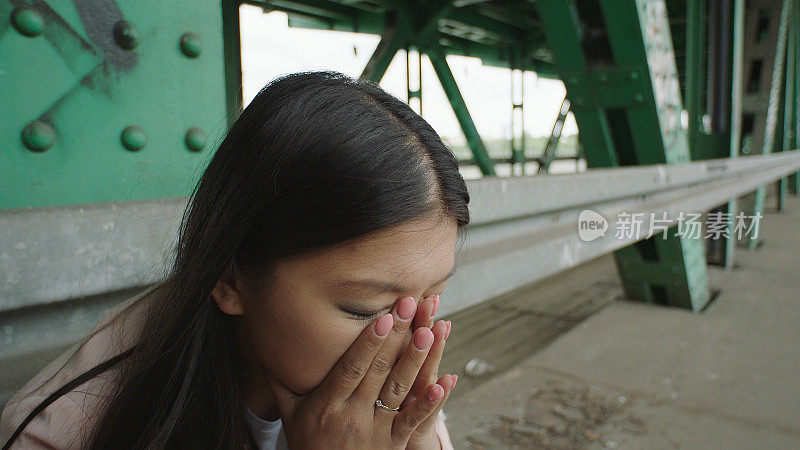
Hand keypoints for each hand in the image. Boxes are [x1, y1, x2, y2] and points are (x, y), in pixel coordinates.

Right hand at [267, 297, 454, 448]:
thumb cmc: (308, 445)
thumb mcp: (290, 416)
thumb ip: (281, 384)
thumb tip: (265, 350)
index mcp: (326, 405)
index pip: (351, 368)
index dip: (368, 342)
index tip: (382, 316)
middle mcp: (352, 416)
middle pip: (378, 371)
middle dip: (396, 336)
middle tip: (411, 305)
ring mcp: (375, 432)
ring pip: (398, 391)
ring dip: (415, 361)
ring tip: (429, 333)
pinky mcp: (393, 445)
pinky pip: (413, 422)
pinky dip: (429, 403)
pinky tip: (444, 382)